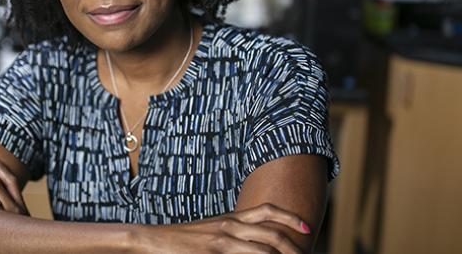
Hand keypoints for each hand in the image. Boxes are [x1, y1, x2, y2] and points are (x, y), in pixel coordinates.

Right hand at [137, 203, 310, 253]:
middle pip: (272, 233)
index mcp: (232, 218)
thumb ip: (234, 235)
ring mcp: (222, 240)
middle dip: (292, 246)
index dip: (290, 217)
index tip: (307, 227)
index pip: (267, 211)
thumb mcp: (212, 232)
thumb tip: (255, 244)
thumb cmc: (184, 239)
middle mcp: (230, 225)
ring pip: (263, 249)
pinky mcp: (213, 253)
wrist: (154, 240)